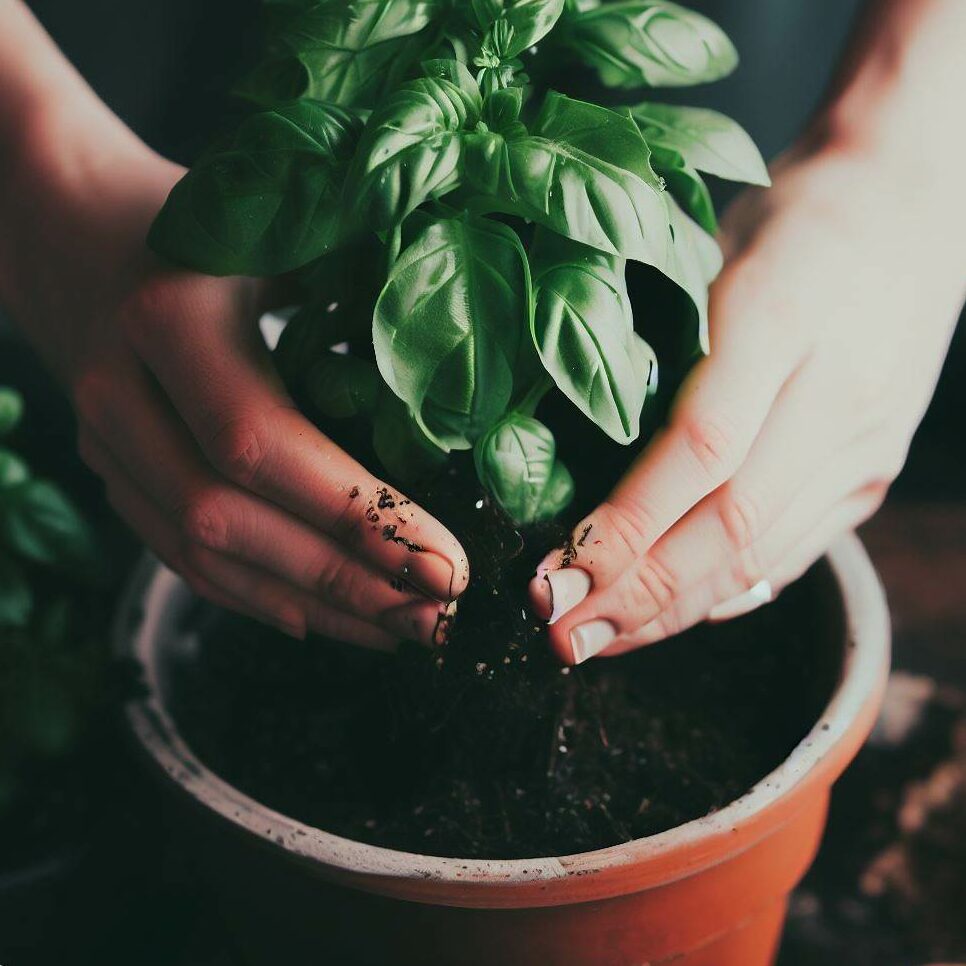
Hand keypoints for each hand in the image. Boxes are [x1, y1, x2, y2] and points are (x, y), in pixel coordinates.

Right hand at [0, 103, 466, 648]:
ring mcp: (105, 441)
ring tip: (401, 630)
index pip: (262, 444)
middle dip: (345, 583)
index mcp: (169, 315)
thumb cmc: (190, 210)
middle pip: (229, 520)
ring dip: (310, 606)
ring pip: (202, 555)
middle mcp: (121, 391)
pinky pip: (179, 555)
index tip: (446, 562)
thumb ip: (354, 291)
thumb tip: (459, 384)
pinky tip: (325, 619)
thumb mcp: (273, 227)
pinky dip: (257, 597)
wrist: (63, 219)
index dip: (356, 517)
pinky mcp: (110, 470)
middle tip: (440, 618)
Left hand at [531, 140, 965, 664]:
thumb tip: (565, 446)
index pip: (699, 447)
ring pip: (762, 555)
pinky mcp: (874, 474)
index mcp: (781, 315)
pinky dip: (725, 595)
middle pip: (731, 525)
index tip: (554, 572)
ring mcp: (866, 445)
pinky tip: (669, 619)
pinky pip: (795, 552)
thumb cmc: (786, 224)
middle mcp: (837, 394)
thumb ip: (650, 344)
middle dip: (635, 595)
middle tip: (558, 636)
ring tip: (597, 641)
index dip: (624, 525)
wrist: (913, 214)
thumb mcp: (703, 252)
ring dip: (672, 612)